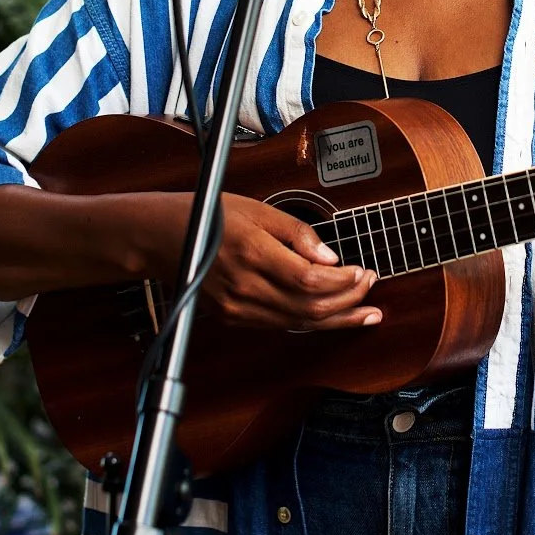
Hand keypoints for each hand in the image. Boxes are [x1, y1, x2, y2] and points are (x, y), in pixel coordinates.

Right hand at [184, 194, 380, 331]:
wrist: (163, 239)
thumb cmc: (211, 216)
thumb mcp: (258, 210)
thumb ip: (297, 234)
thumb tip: (330, 258)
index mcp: (253, 253)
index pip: (310, 280)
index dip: (344, 282)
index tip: (364, 272)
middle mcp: (245, 287)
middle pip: (309, 307)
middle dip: (349, 302)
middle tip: (371, 288)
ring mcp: (238, 308)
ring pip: (299, 323)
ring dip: (337, 319)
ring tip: (364, 311)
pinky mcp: (234, 318)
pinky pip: (281, 325)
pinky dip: (310, 321)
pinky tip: (330, 314)